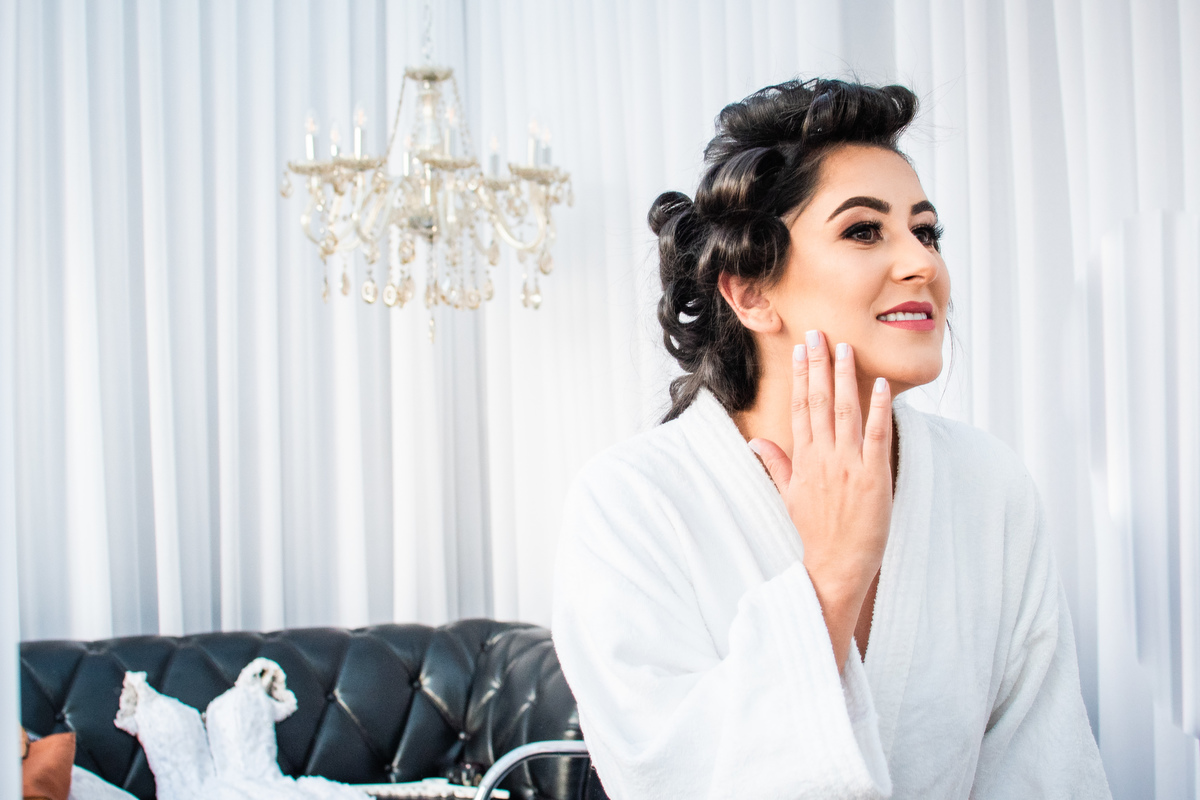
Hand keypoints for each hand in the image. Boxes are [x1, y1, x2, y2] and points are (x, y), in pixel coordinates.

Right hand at [749, 330, 892, 671]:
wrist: (835, 565)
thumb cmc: (816, 532)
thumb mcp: (790, 495)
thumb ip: (776, 464)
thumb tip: (756, 442)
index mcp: (804, 460)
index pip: (801, 408)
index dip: (803, 376)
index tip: (802, 349)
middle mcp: (823, 457)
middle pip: (820, 402)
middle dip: (819, 365)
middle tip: (818, 333)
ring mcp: (848, 466)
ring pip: (846, 412)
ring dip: (846, 378)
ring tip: (846, 349)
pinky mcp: (874, 477)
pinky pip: (877, 436)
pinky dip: (879, 410)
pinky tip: (880, 386)